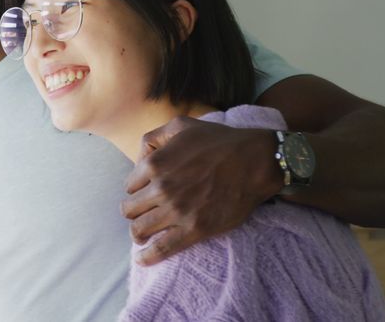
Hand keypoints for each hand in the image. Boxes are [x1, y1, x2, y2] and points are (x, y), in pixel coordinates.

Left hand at [120, 116, 281, 264]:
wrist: (255, 161)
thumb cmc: (219, 141)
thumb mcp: (181, 125)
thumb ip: (154, 136)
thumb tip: (140, 157)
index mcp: (154, 164)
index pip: (129, 185)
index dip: (137, 189)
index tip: (145, 193)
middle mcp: (161, 188)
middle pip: (129, 209)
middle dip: (134, 211)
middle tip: (143, 213)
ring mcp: (176, 211)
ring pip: (139, 230)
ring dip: (138, 233)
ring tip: (142, 235)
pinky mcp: (194, 229)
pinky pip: (161, 249)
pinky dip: (147, 257)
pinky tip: (142, 259)